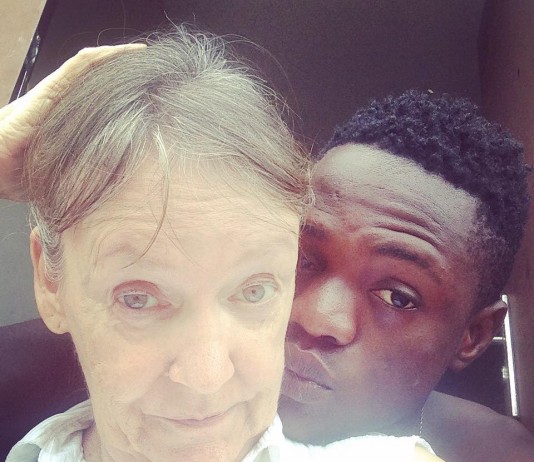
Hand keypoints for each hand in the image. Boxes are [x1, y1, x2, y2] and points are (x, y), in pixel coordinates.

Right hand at [0, 43, 145, 200]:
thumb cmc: (20, 172)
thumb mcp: (60, 170)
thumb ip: (81, 167)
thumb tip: (111, 182)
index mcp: (66, 118)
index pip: (98, 96)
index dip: (121, 88)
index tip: (148, 87)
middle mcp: (60, 101)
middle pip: (96, 78)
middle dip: (122, 69)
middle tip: (150, 64)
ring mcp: (52, 94)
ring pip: (88, 67)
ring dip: (114, 58)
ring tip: (139, 53)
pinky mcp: (46, 94)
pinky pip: (74, 69)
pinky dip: (97, 60)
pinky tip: (116, 54)